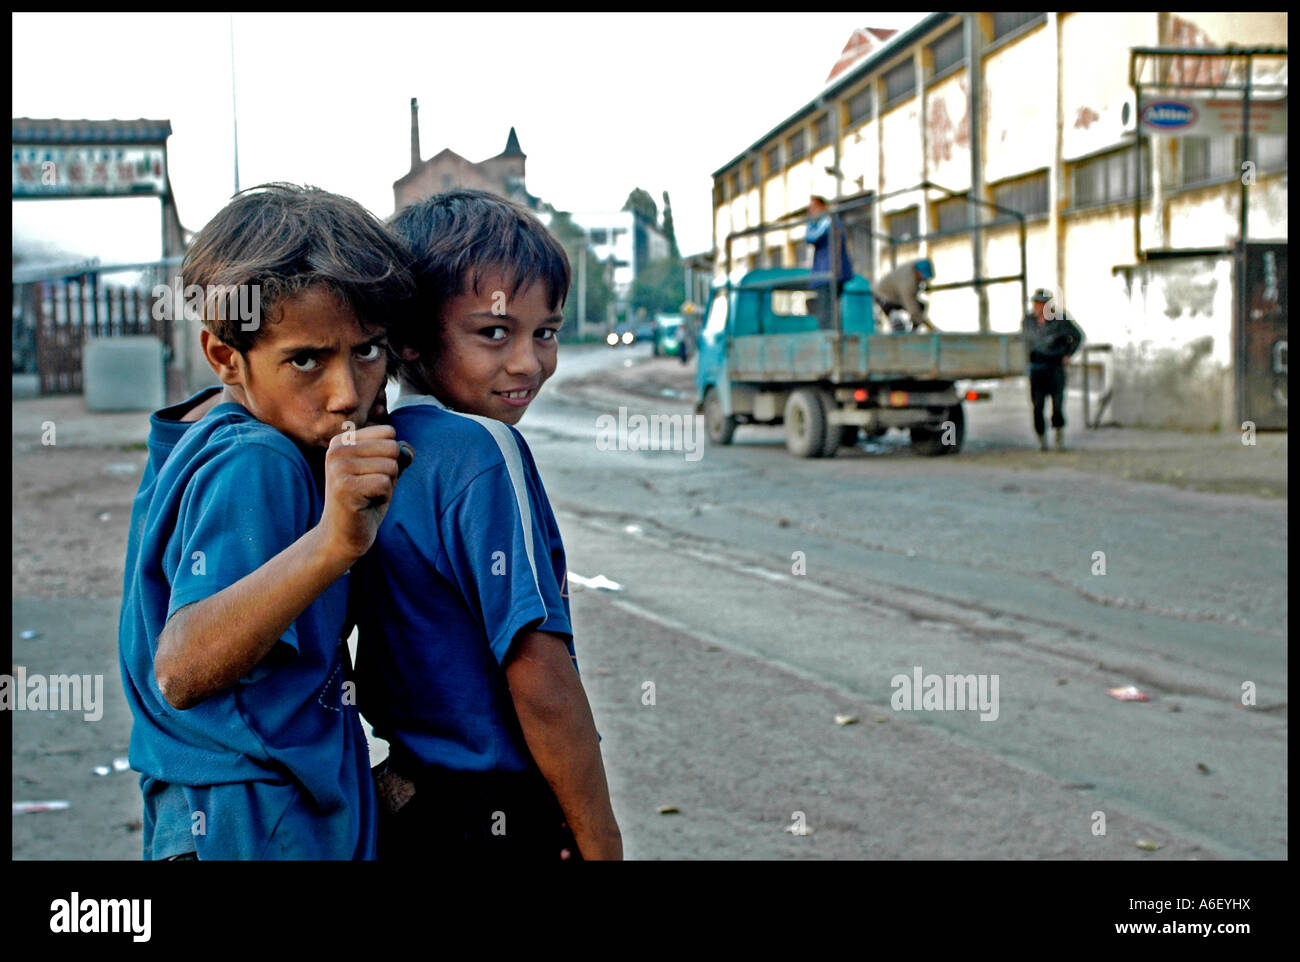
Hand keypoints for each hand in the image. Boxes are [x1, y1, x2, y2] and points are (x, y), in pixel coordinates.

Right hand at [317, 424, 401, 564]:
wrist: (341, 536)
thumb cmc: (366, 502)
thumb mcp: (384, 472)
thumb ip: (397, 455)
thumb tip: (408, 451)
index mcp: (343, 440)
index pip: (389, 433)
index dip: (390, 457)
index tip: (370, 474)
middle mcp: (336, 449)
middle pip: (391, 448)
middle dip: (390, 473)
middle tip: (370, 489)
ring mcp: (338, 468)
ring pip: (390, 466)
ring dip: (386, 486)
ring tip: (367, 497)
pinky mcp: (344, 487)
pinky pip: (385, 483)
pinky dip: (382, 497)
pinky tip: (365, 504)